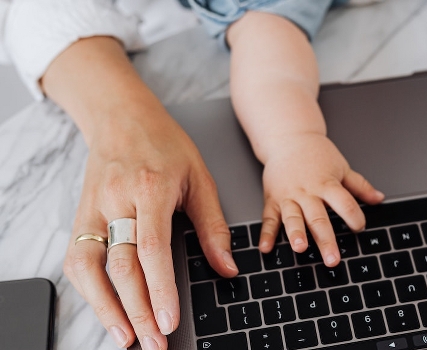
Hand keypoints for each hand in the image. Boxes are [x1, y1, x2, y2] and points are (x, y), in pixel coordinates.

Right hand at [62, 114, 237, 348]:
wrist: (121, 117)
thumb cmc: (165, 144)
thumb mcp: (200, 178)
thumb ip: (213, 226)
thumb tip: (227, 268)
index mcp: (151, 189)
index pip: (152, 248)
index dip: (159, 288)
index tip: (167, 321)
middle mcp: (117, 202)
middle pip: (120, 266)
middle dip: (136, 311)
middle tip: (153, 343)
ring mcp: (93, 210)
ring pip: (89, 268)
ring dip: (106, 309)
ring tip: (127, 338)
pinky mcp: (80, 217)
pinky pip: (77, 261)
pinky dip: (90, 291)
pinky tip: (107, 311)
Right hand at [257, 133, 383, 266]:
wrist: (288, 138)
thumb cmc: (316, 153)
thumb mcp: (341, 167)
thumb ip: (359, 186)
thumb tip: (379, 198)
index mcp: (326, 183)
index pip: (344, 203)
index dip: (354, 216)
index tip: (360, 227)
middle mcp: (307, 191)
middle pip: (318, 217)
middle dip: (325, 240)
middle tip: (332, 259)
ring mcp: (288, 196)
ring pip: (293, 218)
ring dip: (296, 234)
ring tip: (300, 248)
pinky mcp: (272, 199)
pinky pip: (269, 218)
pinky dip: (267, 233)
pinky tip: (266, 247)